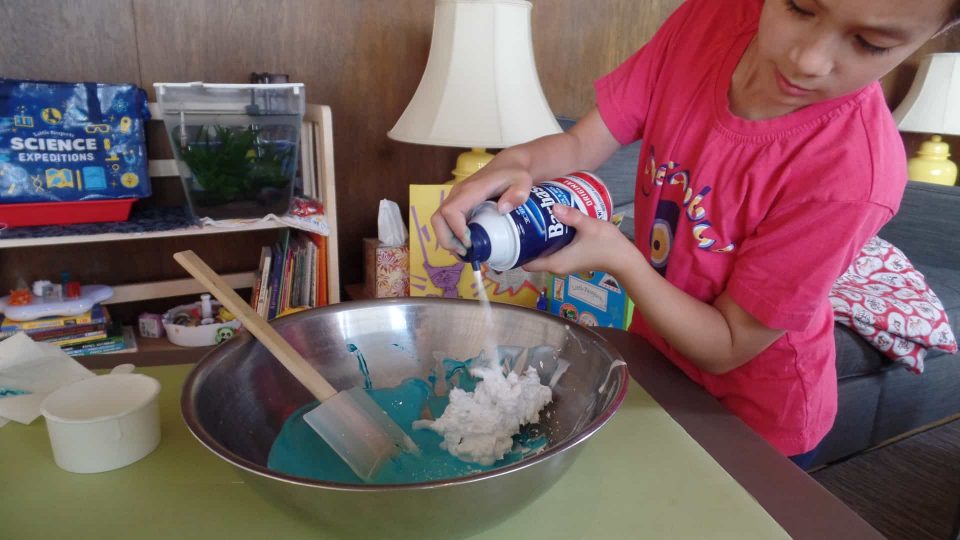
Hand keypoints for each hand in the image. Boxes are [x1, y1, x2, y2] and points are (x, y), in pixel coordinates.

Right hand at [431, 156, 534, 256]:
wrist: (507, 165)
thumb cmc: (514, 174)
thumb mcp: (522, 181)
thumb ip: (517, 194)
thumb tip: (501, 210)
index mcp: (471, 190)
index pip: (450, 211)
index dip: (456, 230)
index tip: (470, 243)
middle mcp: (458, 194)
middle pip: (438, 219)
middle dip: (446, 239)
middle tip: (464, 253)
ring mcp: (456, 199)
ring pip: (439, 222)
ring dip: (447, 240)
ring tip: (465, 253)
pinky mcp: (458, 204)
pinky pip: (446, 222)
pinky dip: (452, 236)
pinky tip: (466, 246)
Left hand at [522, 204, 639, 275]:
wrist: (625, 259)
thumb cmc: (608, 245)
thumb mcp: (590, 226)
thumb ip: (571, 216)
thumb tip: (553, 206)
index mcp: (556, 262)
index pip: (526, 262)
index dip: (516, 251)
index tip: (510, 234)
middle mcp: (556, 266)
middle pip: (531, 257)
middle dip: (524, 241)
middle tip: (520, 221)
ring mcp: (563, 264)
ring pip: (541, 253)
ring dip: (536, 240)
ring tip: (532, 220)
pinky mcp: (569, 259)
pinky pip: (551, 251)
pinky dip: (547, 241)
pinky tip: (550, 224)